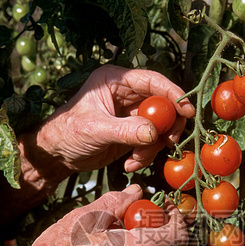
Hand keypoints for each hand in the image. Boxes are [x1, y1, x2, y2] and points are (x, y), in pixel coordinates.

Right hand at [11, 184, 188, 245]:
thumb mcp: (84, 218)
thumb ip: (116, 202)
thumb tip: (136, 192)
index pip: (180, 234)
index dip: (177, 215)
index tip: (162, 203)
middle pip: (164, 245)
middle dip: (151, 224)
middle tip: (127, 212)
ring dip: (137, 239)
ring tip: (106, 230)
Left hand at [35, 65, 194, 173]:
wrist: (57, 154)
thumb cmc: (67, 132)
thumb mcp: (96, 129)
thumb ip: (125, 131)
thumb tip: (154, 133)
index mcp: (116, 80)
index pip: (152, 81)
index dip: (172, 93)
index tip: (186, 110)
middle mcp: (126, 94)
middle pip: (163, 105)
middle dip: (168, 126)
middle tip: (169, 142)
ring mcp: (131, 114)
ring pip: (160, 127)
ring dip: (153, 147)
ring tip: (135, 160)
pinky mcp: (133, 133)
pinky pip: (151, 143)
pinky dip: (145, 156)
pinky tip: (129, 164)